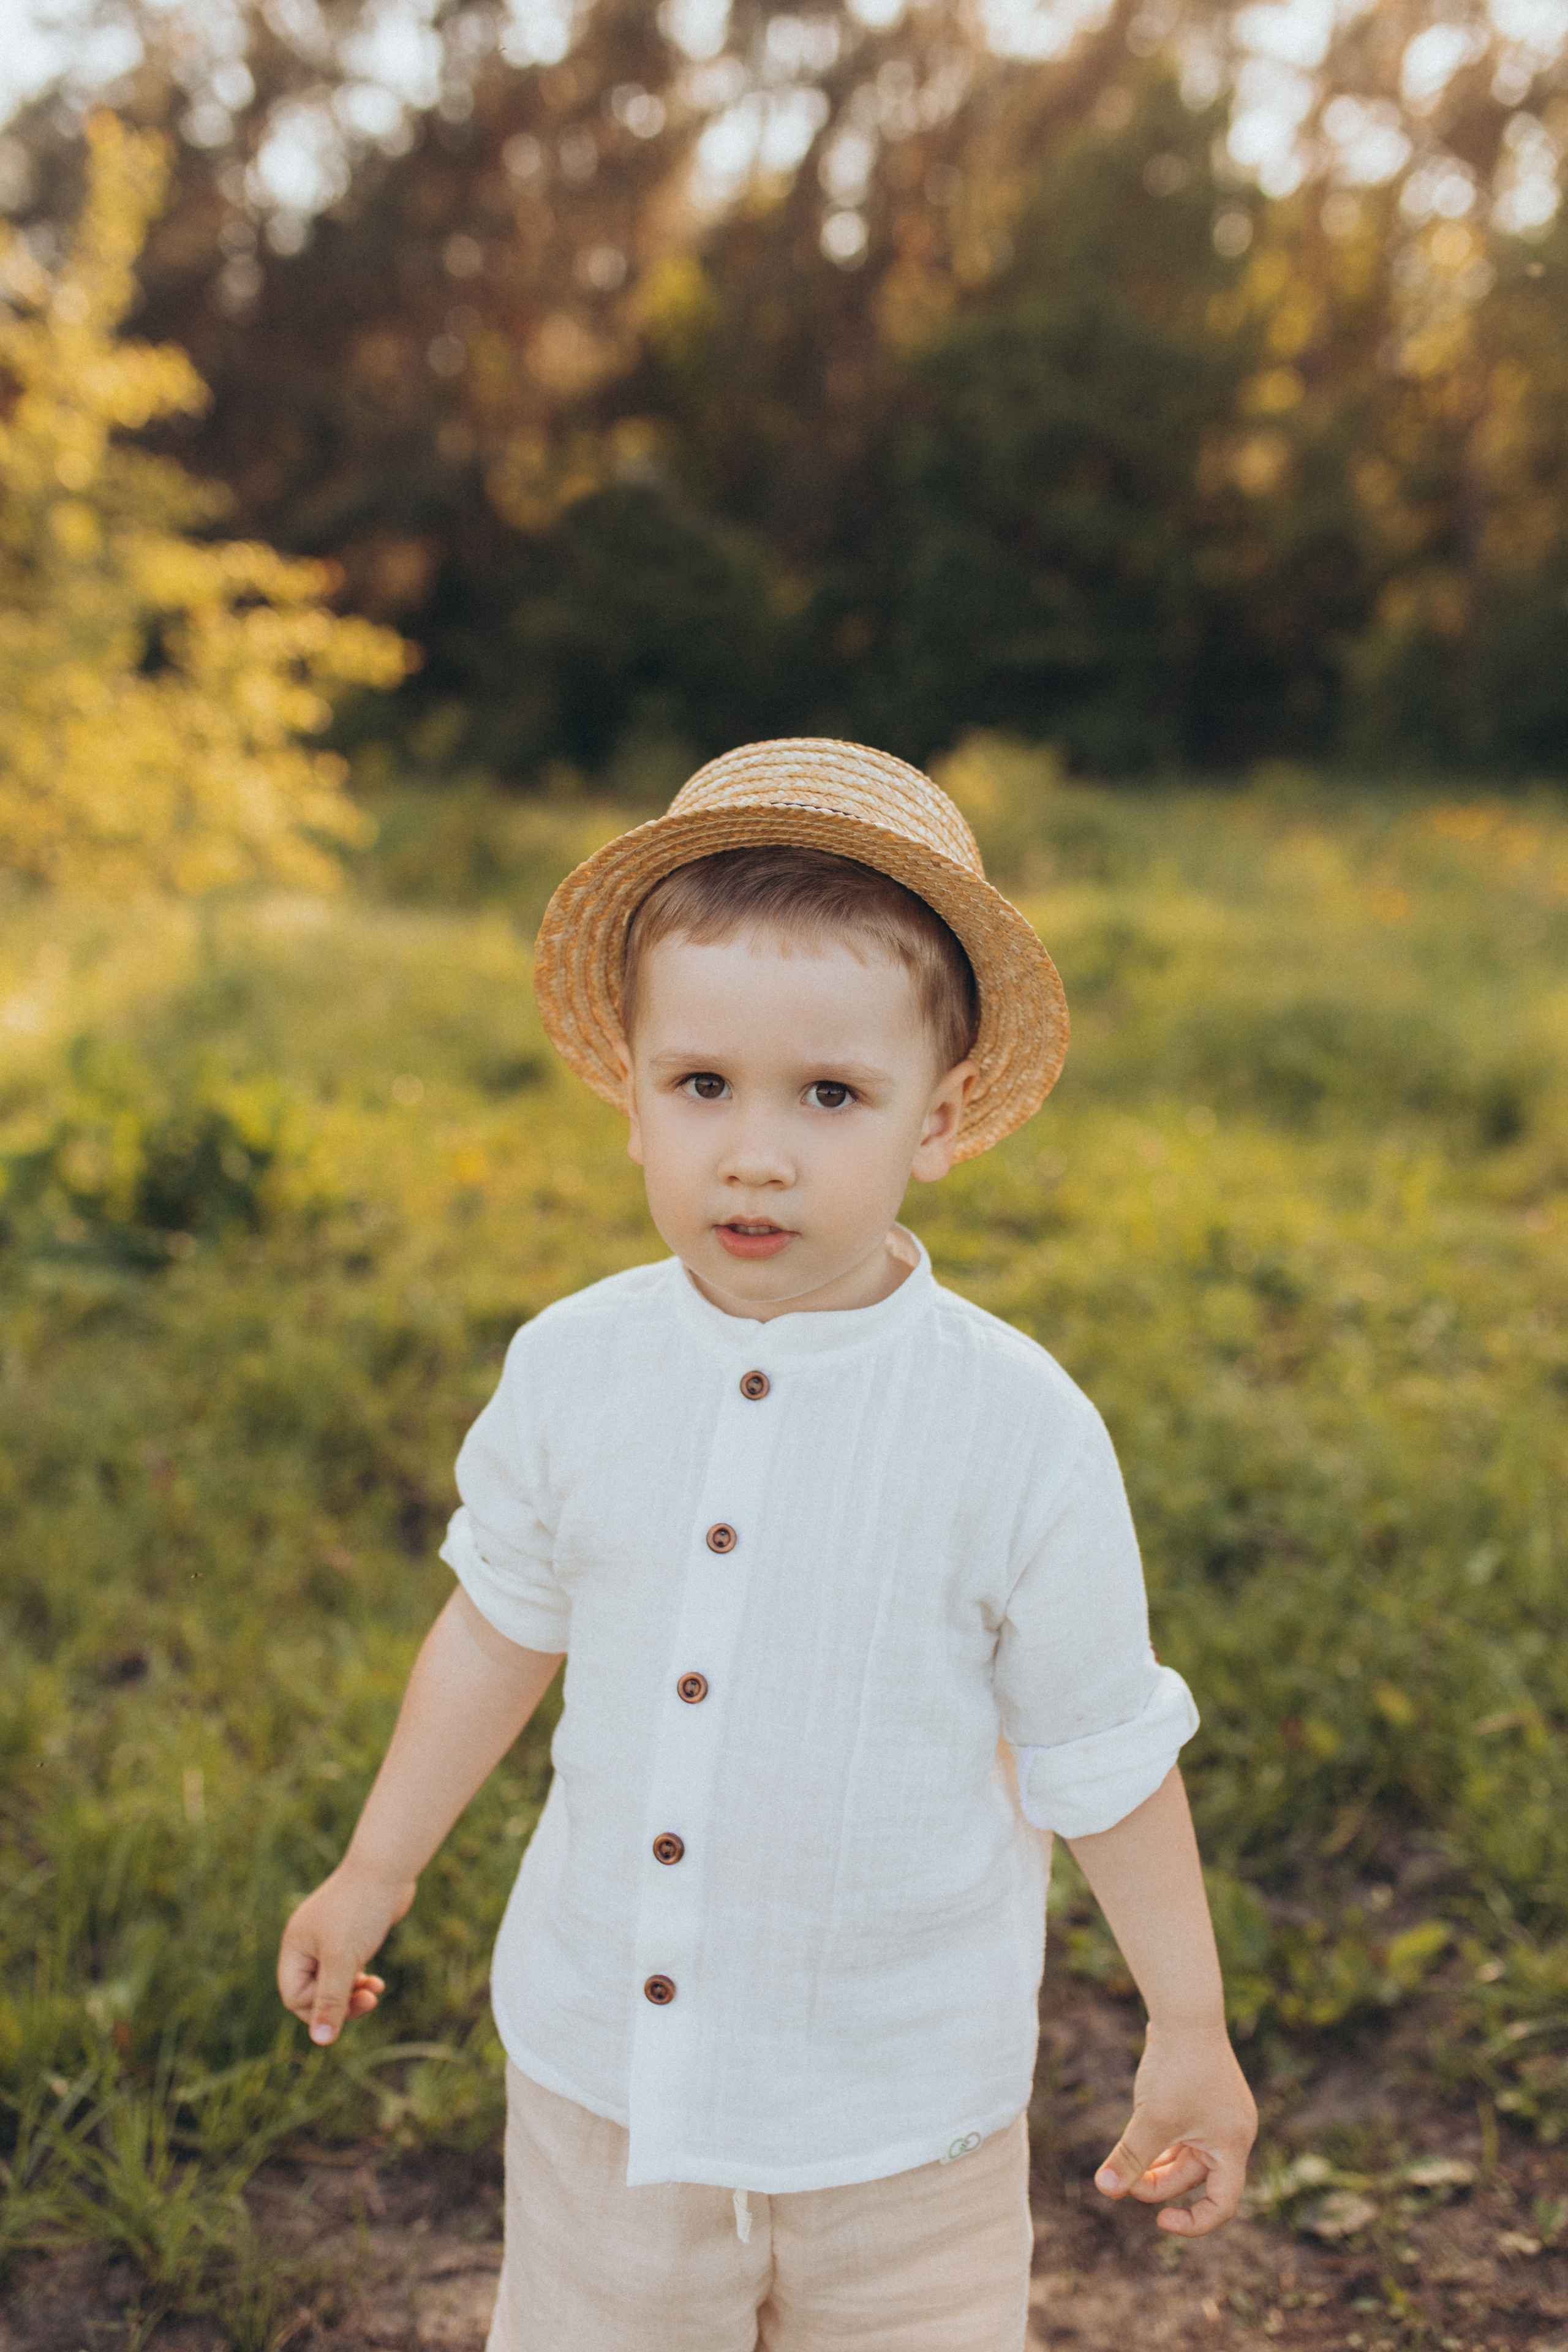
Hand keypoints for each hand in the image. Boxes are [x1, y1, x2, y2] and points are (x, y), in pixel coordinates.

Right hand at [277, 1860, 415, 2046]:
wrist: (387, 1868)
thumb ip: (331, 2000)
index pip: (295, 1996)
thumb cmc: (360, 1910)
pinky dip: (360, 1979)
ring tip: (373, 1993)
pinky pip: (348, 1968)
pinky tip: (376, 1983)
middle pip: (314, 1992)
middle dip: (339, 2003)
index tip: (347, 2002)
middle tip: (367, 2002)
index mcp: (295, 1947)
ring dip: (352, 1994)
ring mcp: (329, 1938)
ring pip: (333, 1982)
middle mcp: (308, 1943)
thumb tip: (321, 2042)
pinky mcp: (350, 1935)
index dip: (318, 2008)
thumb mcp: (343, 1959)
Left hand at [1093, 2019, 1256, 2236]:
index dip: (1194, 2222)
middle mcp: (1233, 2132)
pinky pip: (1185, 2132)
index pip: (1223, 2203)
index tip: (1161, 2221)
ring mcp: (1221, 2113)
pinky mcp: (1205, 2096)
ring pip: (1188, 2154)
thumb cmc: (1176, 2067)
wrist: (1185, 2010)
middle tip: (1125, 2182)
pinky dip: (1163, 2141)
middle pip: (1197, 2178)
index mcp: (1232, 2144)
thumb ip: (1130, 2157)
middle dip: (1160, 2184)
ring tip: (1128, 2166)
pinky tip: (1139, 2135)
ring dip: (1159, 2164)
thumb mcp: (1151, 2118)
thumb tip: (1105, 2190)